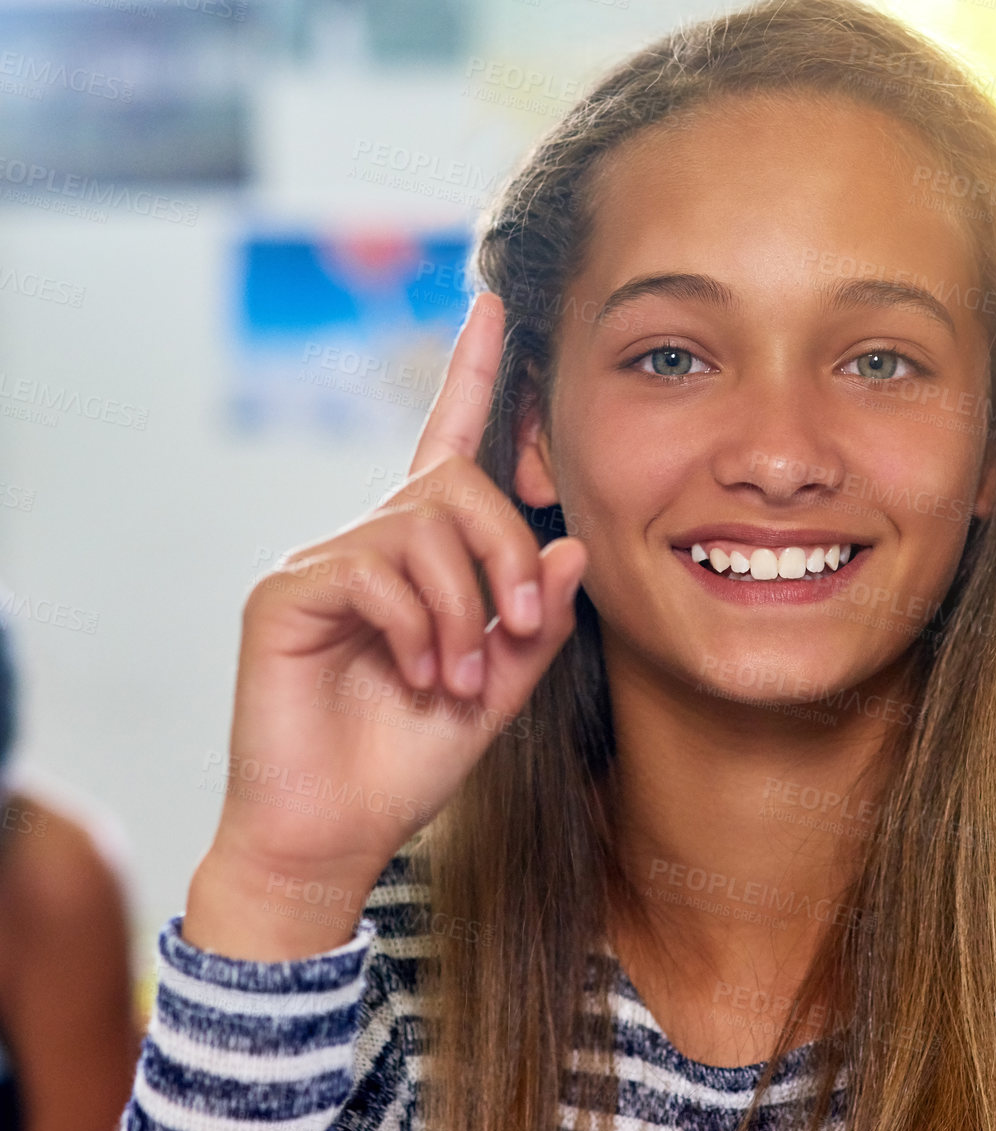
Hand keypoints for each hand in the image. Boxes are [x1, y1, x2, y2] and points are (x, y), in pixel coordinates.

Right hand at [190, 293, 585, 949]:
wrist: (339, 830)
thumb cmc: (414, 755)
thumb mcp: (500, 686)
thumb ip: (536, 621)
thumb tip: (573, 551)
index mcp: (424, 554)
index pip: (450, 442)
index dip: (474, 372)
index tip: (499, 300)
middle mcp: (371, 540)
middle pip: (457, 484)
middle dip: (506, 554)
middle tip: (516, 631)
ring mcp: (324, 560)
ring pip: (421, 529)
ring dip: (463, 613)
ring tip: (456, 680)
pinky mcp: (287, 591)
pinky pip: (374, 569)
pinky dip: (417, 626)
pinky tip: (418, 675)